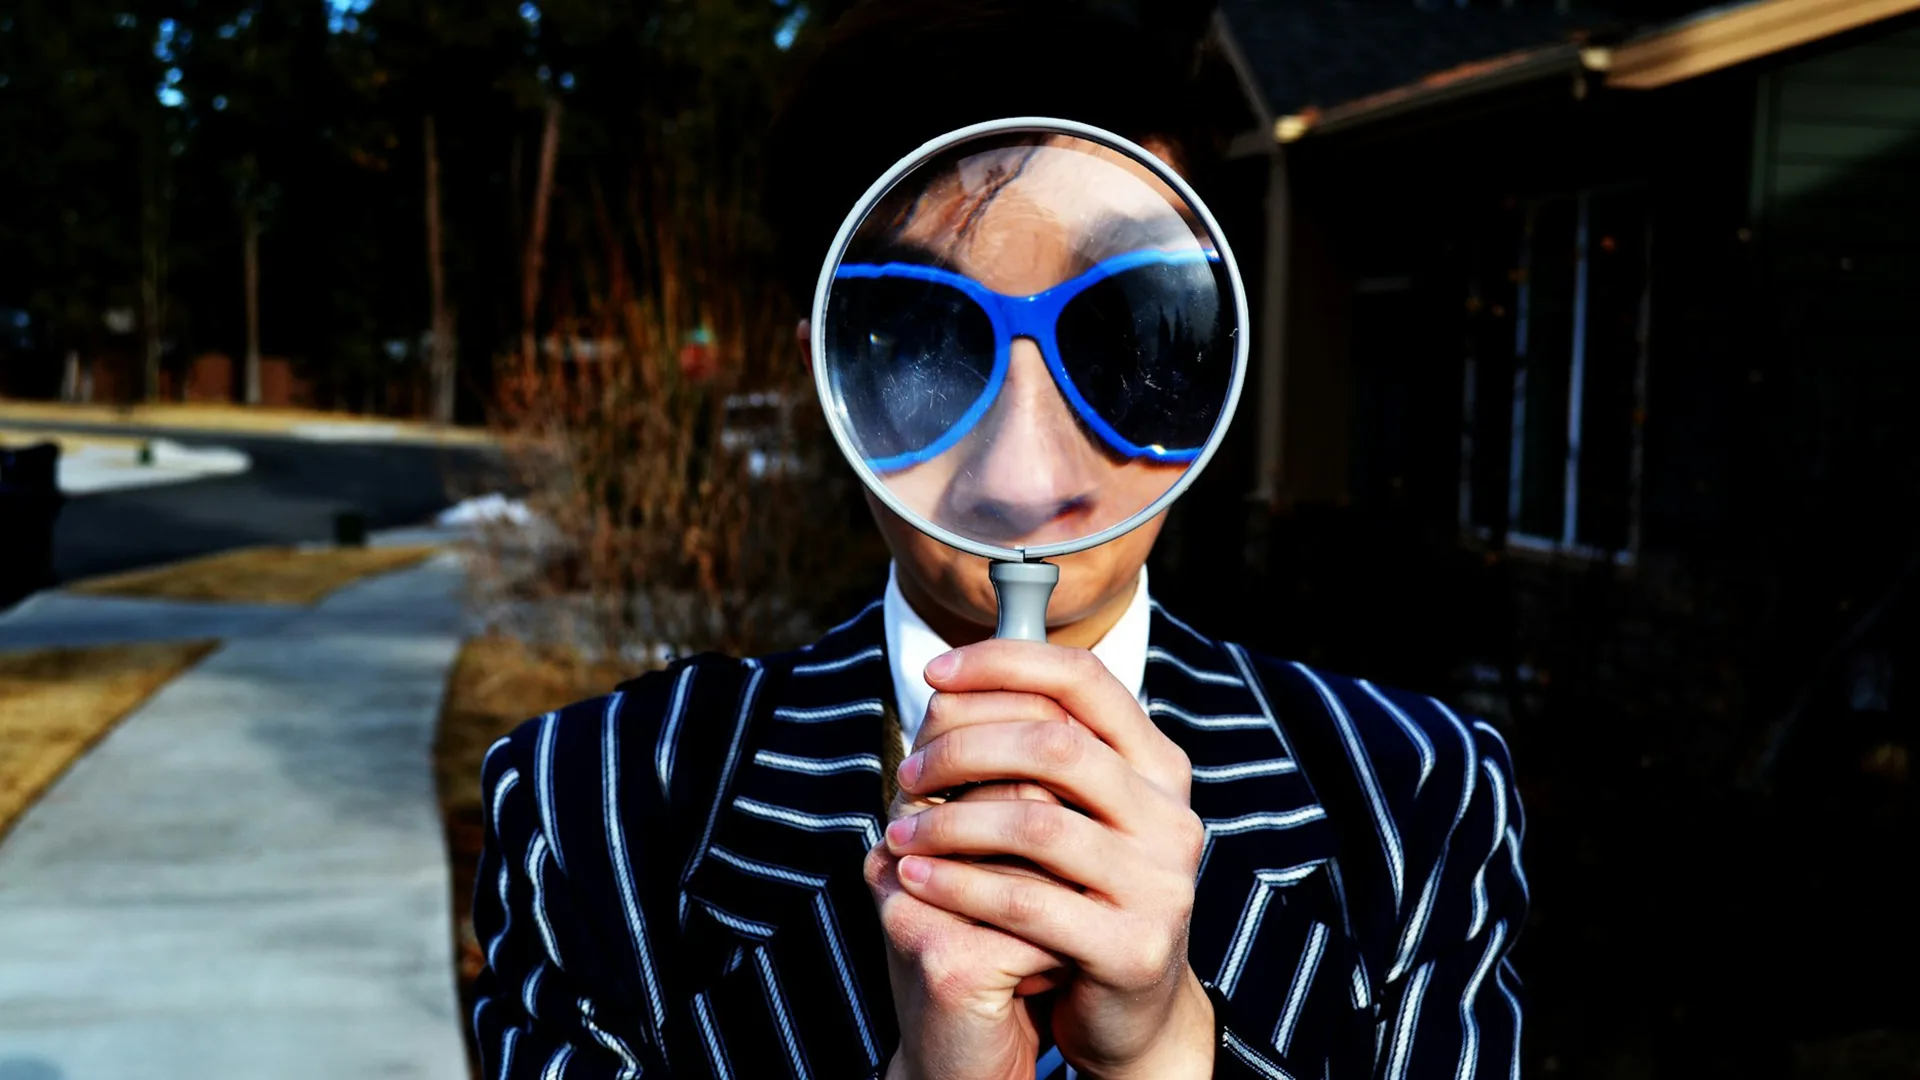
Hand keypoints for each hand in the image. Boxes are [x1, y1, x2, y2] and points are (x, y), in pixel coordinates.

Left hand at [886, 641, 1215, 1079]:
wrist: (1127, 1010)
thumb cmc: (1080, 893)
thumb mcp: (1075, 812)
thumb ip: (1038, 751)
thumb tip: (950, 683)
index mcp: (1158, 766)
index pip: (1083, 678)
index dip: (1004, 661)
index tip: (934, 672)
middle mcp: (1172, 816)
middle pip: (1055, 745)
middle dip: (964, 747)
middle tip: (908, 772)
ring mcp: (1162, 884)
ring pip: (1037, 824)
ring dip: (950, 823)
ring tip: (898, 834)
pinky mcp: (1134, 947)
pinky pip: (1027, 902)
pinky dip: (959, 885)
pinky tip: (913, 879)